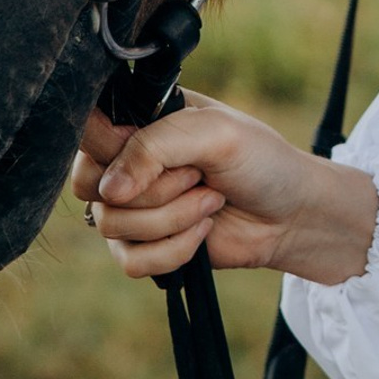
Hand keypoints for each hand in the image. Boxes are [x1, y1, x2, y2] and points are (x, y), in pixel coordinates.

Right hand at [71, 90, 377, 283]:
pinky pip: (129, 261)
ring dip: (171, 219)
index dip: (112, 146)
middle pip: (89, 182)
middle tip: (196, 176)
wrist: (290, 214)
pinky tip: (203, 233)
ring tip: (210, 201)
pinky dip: (171, 251)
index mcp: (143, 118)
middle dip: (152, 188)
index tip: (157, 154)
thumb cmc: (260, 159)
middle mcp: (129, 160)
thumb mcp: (216, 133)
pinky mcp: (143, 246)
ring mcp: (133, 206)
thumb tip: (108, 191)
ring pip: (110, 224)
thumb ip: (157, 146)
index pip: (87, 127)